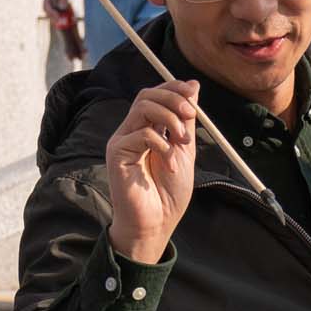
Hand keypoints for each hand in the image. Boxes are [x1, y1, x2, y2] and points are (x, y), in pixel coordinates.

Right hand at [43, 0, 79, 35]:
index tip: (59, 18)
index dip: (52, 14)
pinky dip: (62, 15)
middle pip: (49, 11)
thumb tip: (61, 8)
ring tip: (67, 22)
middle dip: (55, 18)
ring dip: (59, 18)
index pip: (47, 6)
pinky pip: (58, 11)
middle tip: (63, 24)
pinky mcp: (57, 2)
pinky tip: (69, 19)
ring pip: (53, 12)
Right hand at [101, 80, 199, 263]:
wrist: (156, 223)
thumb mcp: (184, 150)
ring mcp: (122, 141)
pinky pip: (141, 134)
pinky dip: (162, 145)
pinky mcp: (116, 153)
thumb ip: (185, 120)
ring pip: (142, 108)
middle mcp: (131, 131)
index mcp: (147, 129)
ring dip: (169, 118)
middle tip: (191, 114)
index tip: (193, 91)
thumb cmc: (168, 193)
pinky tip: (170, 164)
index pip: (155, 95)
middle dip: (172, 98)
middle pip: (146, 95)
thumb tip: (193, 87)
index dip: (173, 88)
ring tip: (183, 140)